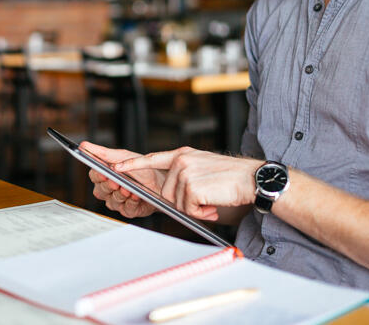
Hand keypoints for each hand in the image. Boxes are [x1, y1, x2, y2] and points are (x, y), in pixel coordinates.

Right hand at [80, 142, 162, 218]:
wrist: (160, 180)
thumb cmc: (139, 168)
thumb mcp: (121, 156)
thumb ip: (101, 152)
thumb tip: (83, 145)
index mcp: (105, 175)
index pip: (94, 176)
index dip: (98, 175)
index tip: (102, 171)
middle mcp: (108, 190)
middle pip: (101, 191)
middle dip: (108, 186)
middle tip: (115, 181)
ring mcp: (117, 201)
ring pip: (112, 201)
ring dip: (120, 194)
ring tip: (128, 188)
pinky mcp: (128, 210)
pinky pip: (126, 209)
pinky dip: (131, 202)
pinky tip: (135, 196)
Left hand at [115, 147, 262, 219]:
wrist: (253, 179)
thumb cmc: (230, 180)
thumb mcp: (202, 171)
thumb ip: (182, 177)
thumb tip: (168, 196)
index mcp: (182, 155)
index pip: (151, 158)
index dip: (131, 163)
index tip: (115, 165)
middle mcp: (181, 160)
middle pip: (165, 192)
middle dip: (183, 202)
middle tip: (205, 198)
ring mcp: (185, 172)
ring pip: (176, 202)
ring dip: (195, 208)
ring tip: (212, 198)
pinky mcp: (191, 186)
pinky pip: (188, 209)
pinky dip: (202, 212)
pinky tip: (214, 203)